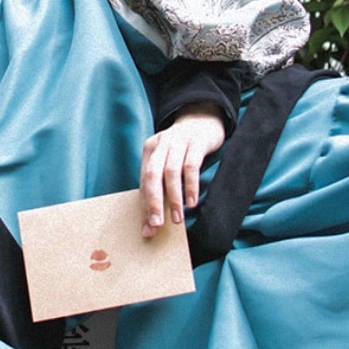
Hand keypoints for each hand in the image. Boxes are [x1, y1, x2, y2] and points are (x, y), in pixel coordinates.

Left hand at [140, 103, 226, 238]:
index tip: (149, 228)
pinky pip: (191, 166)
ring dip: (174, 198)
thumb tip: (152, 225)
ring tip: (178, 218)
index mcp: (150, 150)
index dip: (145, 206)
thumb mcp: (169, 162)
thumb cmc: (184, 148)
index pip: (144, 181)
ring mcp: (179, 141)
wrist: (204, 119)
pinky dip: (190, 186)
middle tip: (158, 224)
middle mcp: (161, 144)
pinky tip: (192, 201)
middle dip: (154, 202)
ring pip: (171, 172)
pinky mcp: (196, 142)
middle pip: (152, 175)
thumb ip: (161, 189)